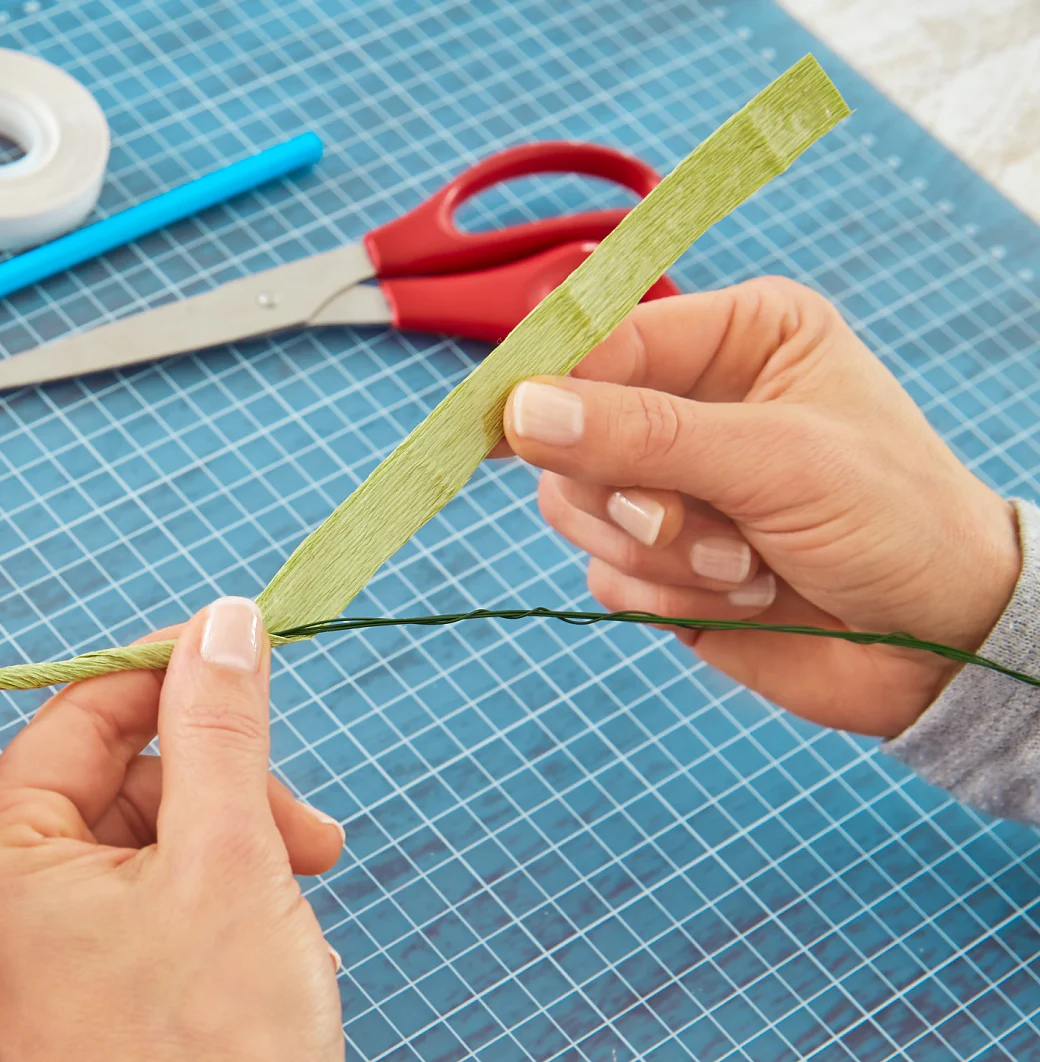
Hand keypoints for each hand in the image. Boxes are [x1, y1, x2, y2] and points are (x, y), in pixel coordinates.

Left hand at [0, 598, 344, 1061]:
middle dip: (222, 798)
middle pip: (112, 784)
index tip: (253, 648)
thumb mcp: (229, 859)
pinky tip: (268, 948)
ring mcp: (7, 961)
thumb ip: (221, 727)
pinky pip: (124, 911)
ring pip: (130, 848)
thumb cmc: (212, 1049)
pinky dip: (202, 909)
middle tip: (312, 837)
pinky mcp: (49, 1003)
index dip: (175, 675)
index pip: (82, 714)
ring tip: (296, 908)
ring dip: (226, 856)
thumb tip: (225, 620)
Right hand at [500, 278, 1019, 737]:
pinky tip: (741, 598)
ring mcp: (669, 485)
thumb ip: (643, 434)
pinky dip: (662, 597)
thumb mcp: (776, 460)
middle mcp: (690, 401)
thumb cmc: (899, 522)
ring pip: (574, 509)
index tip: (504, 425)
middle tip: (689, 523)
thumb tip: (519, 410)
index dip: (548, 381)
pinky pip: (601, 574)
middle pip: (567, 430)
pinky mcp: (658, 562)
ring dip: (654, 552)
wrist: (944, 648)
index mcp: (734, 337)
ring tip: (742, 568)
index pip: (602, 338)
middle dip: (628, 493)